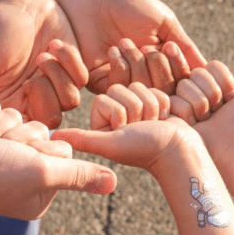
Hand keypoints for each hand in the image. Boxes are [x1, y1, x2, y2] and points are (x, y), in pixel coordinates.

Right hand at [0, 0, 86, 127]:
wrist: (16, 3)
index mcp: (11, 105)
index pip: (24, 133)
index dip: (27, 123)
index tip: (21, 96)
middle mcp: (34, 100)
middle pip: (52, 120)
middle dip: (45, 97)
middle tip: (32, 76)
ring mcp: (55, 85)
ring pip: (71, 101)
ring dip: (57, 75)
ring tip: (42, 55)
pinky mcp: (73, 69)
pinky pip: (82, 78)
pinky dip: (70, 61)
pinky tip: (54, 44)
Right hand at [0, 98, 116, 220]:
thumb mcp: (39, 172)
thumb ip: (77, 175)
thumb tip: (114, 182)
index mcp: (39, 192)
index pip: (60, 147)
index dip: (42, 144)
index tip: (21, 155)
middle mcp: (20, 176)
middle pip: (39, 130)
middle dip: (18, 132)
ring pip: (17, 115)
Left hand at [52, 84, 201, 174]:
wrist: (181, 150)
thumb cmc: (146, 149)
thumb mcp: (112, 144)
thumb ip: (84, 139)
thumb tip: (53, 139)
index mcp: (102, 122)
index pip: (106, 97)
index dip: (120, 111)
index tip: (127, 129)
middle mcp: (116, 113)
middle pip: (121, 89)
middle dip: (137, 107)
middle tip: (143, 127)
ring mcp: (135, 106)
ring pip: (138, 85)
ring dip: (151, 104)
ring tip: (155, 123)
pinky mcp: (153, 100)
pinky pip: (154, 84)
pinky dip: (163, 101)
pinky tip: (164, 117)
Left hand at [55, 0, 206, 92]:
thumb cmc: (130, 2)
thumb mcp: (164, 22)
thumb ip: (185, 47)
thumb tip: (206, 70)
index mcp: (161, 62)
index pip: (180, 82)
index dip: (178, 69)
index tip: (168, 47)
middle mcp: (144, 76)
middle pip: (163, 93)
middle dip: (156, 69)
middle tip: (146, 47)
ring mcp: (122, 80)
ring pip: (141, 94)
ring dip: (136, 68)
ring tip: (126, 43)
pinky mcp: (99, 82)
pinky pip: (117, 90)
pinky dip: (119, 70)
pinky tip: (113, 50)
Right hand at [175, 55, 233, 152]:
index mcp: (214, 86)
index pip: (212, 66)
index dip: (223, 82)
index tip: (230, 99)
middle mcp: (197, 92)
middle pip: (197, 74)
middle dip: (211, 93)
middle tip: (216, 112)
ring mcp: (183, 103)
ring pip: (184, 85)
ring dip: (199, 104)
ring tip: (205, 120)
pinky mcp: (171, 115)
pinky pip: (173, 100)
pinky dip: (186, 113)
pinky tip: (193, 125)